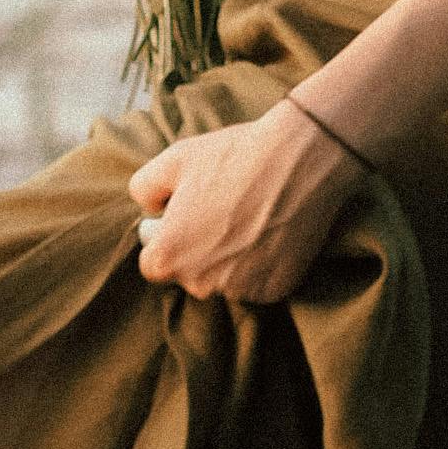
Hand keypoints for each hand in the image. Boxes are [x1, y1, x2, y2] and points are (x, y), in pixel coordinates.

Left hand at [128, 102, 364, 302]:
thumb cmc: (235, 156)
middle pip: (189, 274)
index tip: (184, 215)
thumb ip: (145, 188)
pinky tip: (270, 232)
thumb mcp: (174, 158)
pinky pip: (257, 284)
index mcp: (168, 258)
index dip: (166, 236)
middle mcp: (199, 285)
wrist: (302, 158)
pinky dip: (260, 265)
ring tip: (249, 218)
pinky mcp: (273, 292)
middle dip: (197, 248)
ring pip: (223, 281)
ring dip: (229, 259)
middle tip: (222, 211)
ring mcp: (238, 292)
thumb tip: (147, 209)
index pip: (153, 262)